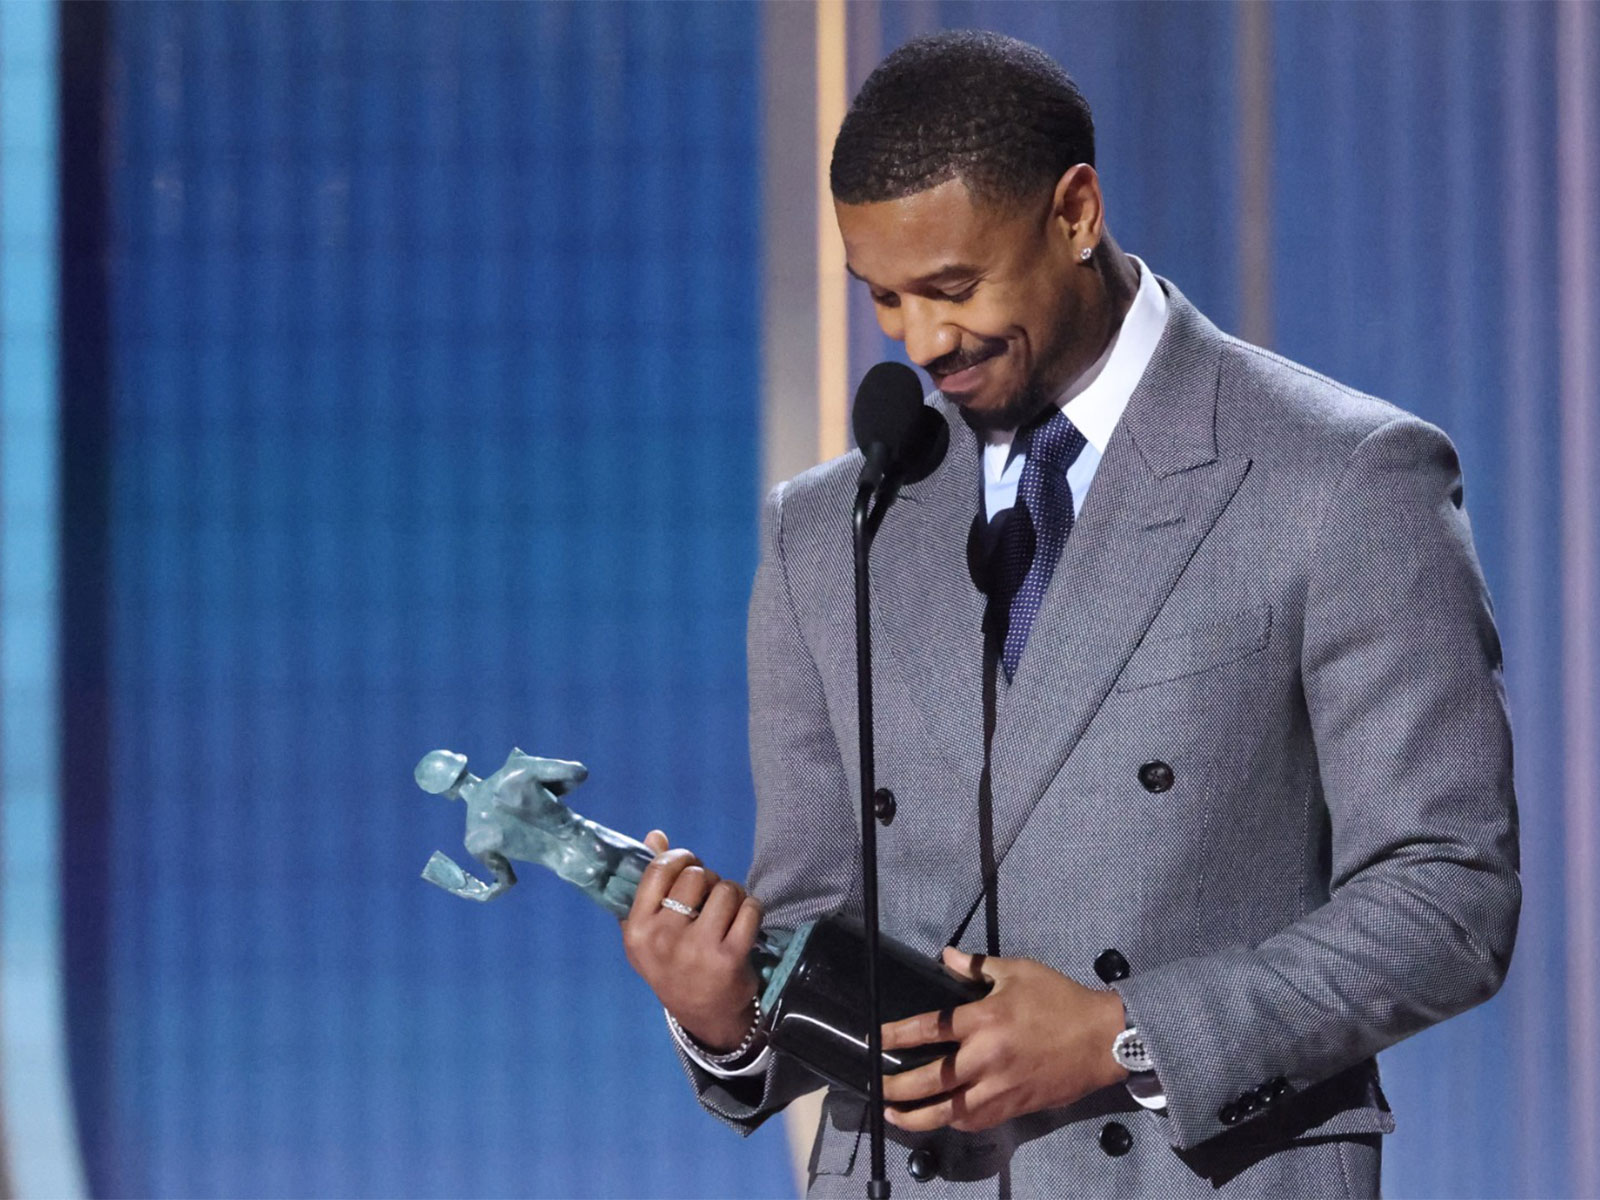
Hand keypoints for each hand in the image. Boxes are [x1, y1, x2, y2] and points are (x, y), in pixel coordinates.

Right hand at [621, 830, 763, 1051]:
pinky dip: (752, 909)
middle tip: (710, 897)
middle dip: (708, 879)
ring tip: (728, 911)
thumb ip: (650, 882)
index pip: (658, 870)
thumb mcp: (651, 930)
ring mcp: (697, 950)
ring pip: (725, 889)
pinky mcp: (730, 958)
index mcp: (638, 929)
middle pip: (695, 876)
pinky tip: (744, 923)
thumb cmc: (673, 963)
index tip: (690, 865)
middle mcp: (663, 939)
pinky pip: (750, 908)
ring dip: (733, 893)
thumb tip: (655, 835)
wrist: (704, 1015)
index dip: (679, 858)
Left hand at [879, 948, 1129, 1132]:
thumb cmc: (1060, 1000)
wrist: (1103, 1039)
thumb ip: (978, 967)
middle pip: (930, 1080)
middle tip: (875, 1087)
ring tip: (894, 1115)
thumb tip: (946, 956)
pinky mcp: (1015, 1107)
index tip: (875, 1039)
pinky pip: (976, 1121)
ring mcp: (1000, 1088)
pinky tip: (939, 1119)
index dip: (896, 1035)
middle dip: (897, 1086)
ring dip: (917, 1117)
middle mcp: (986, 1059)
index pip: (928, 1028)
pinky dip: (954, 1122)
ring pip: (950, 1111)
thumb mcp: (1018, 971)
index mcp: (984, 1020)